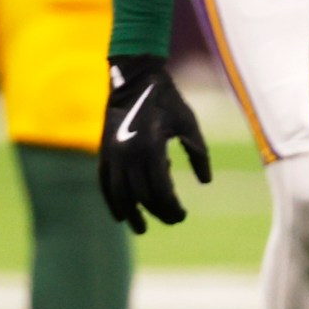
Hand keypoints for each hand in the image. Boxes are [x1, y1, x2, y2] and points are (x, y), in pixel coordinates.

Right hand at [98, 56, 210, 233]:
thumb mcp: (189, 125)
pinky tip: (118, 215)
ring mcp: (113, 154)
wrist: (134, 79)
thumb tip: (205, 182)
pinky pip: (104, 183)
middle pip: (142, 196)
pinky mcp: (104, 152)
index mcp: (151, 148)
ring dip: (130, 214)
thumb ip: (199, 154)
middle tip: (174, 221)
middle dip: (158, 212)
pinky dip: (111, 200)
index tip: (182, 216)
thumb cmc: (168, 101)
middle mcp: (128, 155)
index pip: (160, 191)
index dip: (171, 207)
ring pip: (119, 194)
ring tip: (140, 229)